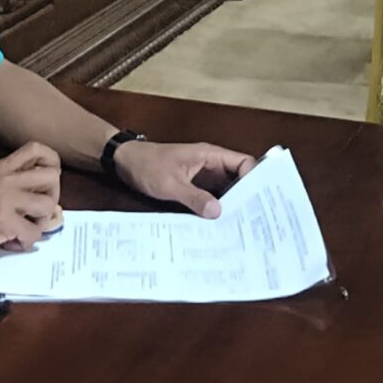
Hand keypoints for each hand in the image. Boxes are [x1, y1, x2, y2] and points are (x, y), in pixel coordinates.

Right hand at [0, 142, 61, 260]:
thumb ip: (6, 183)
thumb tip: (33, 195)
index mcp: (0, 168)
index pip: (36, 149)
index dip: (51, 163)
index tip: (47, 182)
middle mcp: (6, 179)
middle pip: (53, 176)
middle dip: (52, 197)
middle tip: (38, 212)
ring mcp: (6, 200)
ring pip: (49, 206)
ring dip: (41, 223)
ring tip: (24, 229)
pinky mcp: (5, 223)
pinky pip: (34, 234)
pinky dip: (25, 243)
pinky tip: (10, 243)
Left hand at [113, 140, 255, 218]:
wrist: (123, 162)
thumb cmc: (147, 165)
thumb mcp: (170, 183)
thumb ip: (194, 197)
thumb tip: (218, 212)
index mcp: (209, 155)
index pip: (243, 163)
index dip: (254, 179)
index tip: (259, 201)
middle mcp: (210, 165)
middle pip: (238, 179)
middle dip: (247, 196)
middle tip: (256, 220)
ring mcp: (203, 176)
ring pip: (226, 190)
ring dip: (232, 204)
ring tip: (243, 227)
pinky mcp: (194, 186)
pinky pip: (212, 197)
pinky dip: (217, 208)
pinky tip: (221, 225)